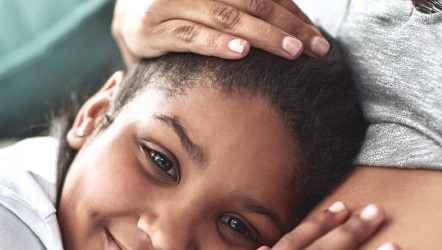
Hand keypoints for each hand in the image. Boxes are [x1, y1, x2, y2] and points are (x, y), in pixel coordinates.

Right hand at [112, 0, 328, 66]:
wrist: (124, 17)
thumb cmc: (178, 14)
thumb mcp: (210, 4)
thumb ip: (242, 10)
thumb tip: (287, 24)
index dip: (293, 12)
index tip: (316, 36)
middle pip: (251, 1)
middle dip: (287, 25)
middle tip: (315, 48)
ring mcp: (172, 4)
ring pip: (226, 16)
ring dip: (262, 35)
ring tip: (290, 51)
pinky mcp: (153, 30)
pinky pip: (190, 36)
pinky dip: (217, 44)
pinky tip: (242, 52)